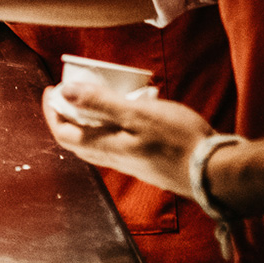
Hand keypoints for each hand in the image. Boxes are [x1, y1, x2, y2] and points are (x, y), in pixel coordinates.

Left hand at [41, 80, 214, 196]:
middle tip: (68, 91)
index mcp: (107, 148)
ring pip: (100, 141)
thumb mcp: (137, 115)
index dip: (52, 112)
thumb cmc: (178, 141)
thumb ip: (101, 104)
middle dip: (67, 115)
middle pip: (78, 140)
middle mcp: (116, 159)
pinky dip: (115, 124)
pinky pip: (120, 142)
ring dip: (91, 119)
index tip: (50, 90)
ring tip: (100, 95)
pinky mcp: (149, 161)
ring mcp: (133, 162)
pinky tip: (133, 109)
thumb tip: (64, 92)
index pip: (64, 135)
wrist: (213, 172)